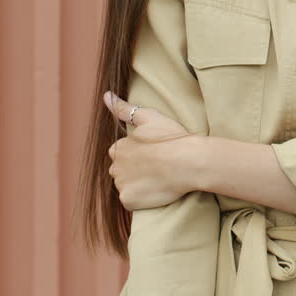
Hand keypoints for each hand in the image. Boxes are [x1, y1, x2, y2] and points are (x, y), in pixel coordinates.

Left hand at [103, 91, 197, 209]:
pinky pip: (130, 200)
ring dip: (137, 184)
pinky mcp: (129, 200)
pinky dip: (140, 198)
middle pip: (121, 170)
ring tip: (157, 179)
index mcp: (119, 148)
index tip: (153, 154)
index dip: (137, 154)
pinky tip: (155, 190)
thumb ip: (124, 109)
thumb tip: (106, 95)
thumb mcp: (149, 117)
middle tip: (156, 167)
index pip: (121, 153)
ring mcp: (121, 185)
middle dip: (133, 170)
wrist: (188, 162)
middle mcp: (115, 166)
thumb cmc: (171, 138)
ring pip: (125, 186)